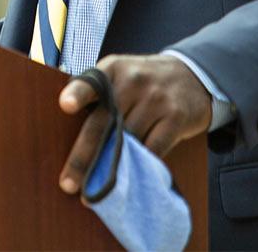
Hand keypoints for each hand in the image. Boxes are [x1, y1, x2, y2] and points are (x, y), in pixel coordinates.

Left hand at [57, 54, 212, 193]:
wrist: (192, 76)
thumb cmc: (144, 81)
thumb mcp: (120, 74)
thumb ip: (97, 94)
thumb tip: (68, 133)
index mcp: (113, 69)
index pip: (92, 81)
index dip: (78, 94)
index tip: (65, 105)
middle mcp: (133, 81)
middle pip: (104, 123)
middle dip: (83, 157)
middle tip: (68, 184)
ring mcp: (156, 99)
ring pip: (127, 141)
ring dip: (111, 168)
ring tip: (98, 189)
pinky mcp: (176, 117)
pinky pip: (152, 149)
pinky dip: (140, 165)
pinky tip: (130, 178)